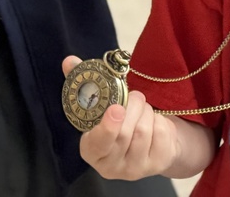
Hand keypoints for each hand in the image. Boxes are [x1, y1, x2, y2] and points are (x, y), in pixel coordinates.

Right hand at [61, 56, 180, 180]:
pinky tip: (154, 122)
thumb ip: (83, 83)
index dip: (107, 128)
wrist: (149, 142)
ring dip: (145, 111)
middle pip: (124, 134)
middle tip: (134, 95)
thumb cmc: (119, 122)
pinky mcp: (157, 165)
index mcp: (91, 151)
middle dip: (132, 107)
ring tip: (142, 108)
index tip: (116, 108)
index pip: (98, 144)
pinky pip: (161, 134)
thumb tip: (68, 60)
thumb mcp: (99, 106)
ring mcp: (136, 169)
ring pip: (143, 132)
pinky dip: (159, 120)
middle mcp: (111, 166)